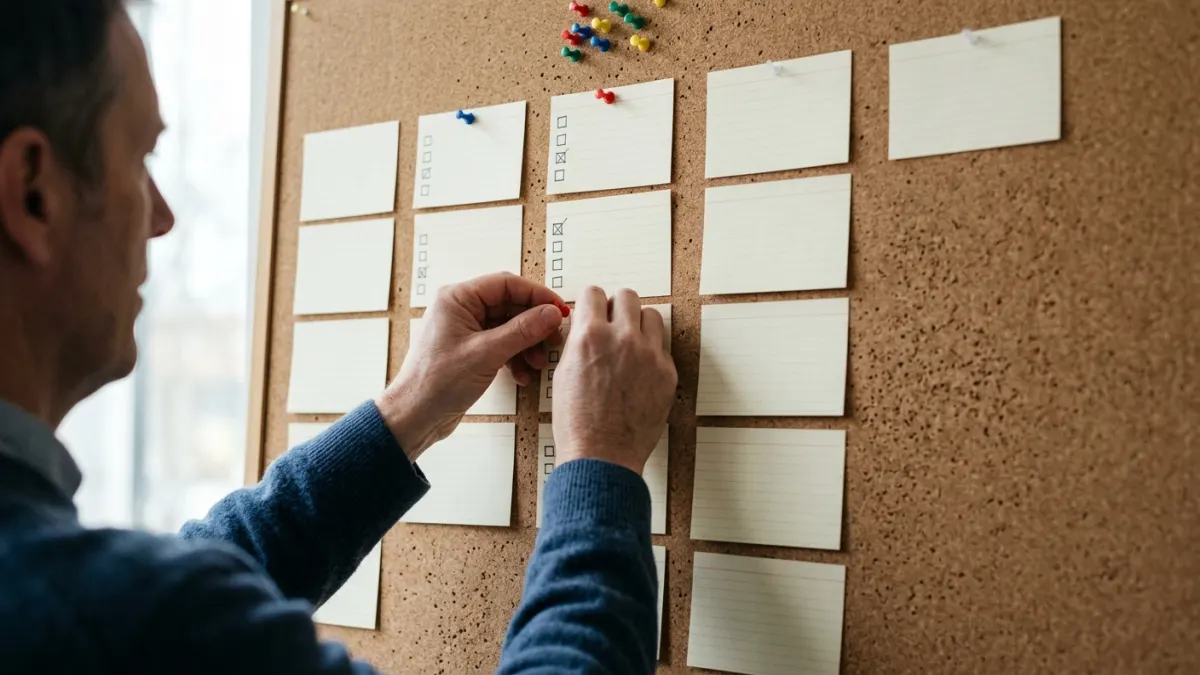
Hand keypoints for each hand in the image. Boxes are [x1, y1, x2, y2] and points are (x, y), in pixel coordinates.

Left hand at [375, 273, 564, 460]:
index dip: (536, 295)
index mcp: (457, 298)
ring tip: (538, 362)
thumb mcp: (486, 353)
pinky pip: (501, 344)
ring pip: (508, 326)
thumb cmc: (436, 383)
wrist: (416, 415)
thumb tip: (551, 313)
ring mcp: (465, 330)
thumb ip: (522, 330)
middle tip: (553, 338)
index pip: (506, 284)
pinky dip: (515, 356)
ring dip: (527, 343)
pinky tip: (523, 374)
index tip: (558, 309)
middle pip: (509, 305)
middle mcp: (461, 309)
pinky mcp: (470, 349)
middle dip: (533, 324)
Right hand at [551, 287, 676, 474]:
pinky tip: (639, 371)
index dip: (591, 303)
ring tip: (630, 344)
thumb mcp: (563, 373)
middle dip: (617, 308)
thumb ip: (577, 342)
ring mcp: (649, 355)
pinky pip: (662, 347)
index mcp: (590, 337)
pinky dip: (651, 353)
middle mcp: (622, 339)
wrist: (602, 456)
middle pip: (627, 296)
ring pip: (651, 315)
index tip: (593, 311)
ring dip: (638, 325)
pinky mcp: (667, 372)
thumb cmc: (578, 424)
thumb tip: (585, 325)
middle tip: (613, 324)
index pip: (593, 293)